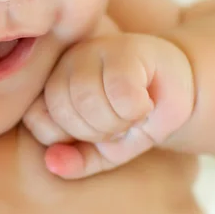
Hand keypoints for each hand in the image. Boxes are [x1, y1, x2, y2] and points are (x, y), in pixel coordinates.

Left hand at [23, 33, 194, 179]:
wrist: (176, 91)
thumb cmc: (134, 117)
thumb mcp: (105, 148)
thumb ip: (78, 158)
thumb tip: (52, 164)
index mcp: (52, 83)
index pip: (38, 120)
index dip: (70, 137)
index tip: (97, 134)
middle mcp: (66, 62)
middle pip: (62, 108)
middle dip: (95, 131)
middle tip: (119, 125)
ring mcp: (93, 49)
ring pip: (87, 99)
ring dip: (116, 121)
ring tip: (131, 115)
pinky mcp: (125, 48)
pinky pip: (120, 90)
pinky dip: (136, 109)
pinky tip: (145, 102)